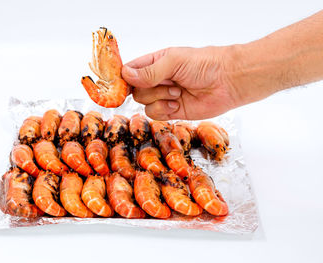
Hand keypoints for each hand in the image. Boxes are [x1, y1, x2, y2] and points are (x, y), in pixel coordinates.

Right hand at [121, 46, 239, 119]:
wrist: (227, 82)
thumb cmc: (204, 64)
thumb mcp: (173, 62)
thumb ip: (149, 71)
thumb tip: (126, 76)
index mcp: (154, 63)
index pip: (129, 71)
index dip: (124, 79)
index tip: (123, 85)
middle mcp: (156, 80)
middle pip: (134, 90)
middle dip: (149, 89)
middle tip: (168, 83)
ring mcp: (163, 96)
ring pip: (143, 103)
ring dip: (160, 98)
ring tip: (178, 92)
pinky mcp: (170, 111)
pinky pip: (154, 114)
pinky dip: (164, 110)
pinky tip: (178, 103)